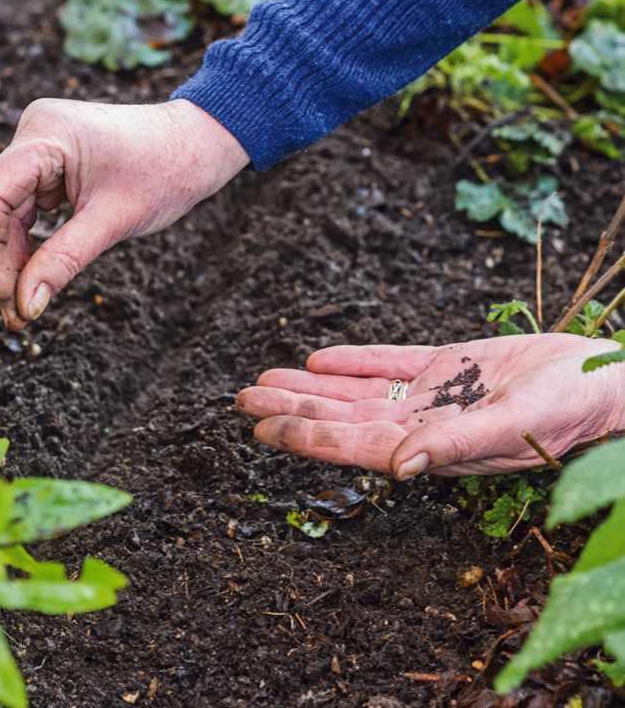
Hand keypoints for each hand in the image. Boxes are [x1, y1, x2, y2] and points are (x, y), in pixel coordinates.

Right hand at [0, 99, 249, 329]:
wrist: (198, 145)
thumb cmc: (166, 170)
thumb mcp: (113, 221)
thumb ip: (64, 261)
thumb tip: (26, 306)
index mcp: (45, 135)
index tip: (5, 295)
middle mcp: (34, 134)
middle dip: (3, 263)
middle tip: (15, 315)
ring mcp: (41, 149)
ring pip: (10, 213)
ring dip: (15, 261)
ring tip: (23, 310)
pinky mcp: (50, 165)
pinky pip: (29, 210)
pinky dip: (32, 246)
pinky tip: (34, 281)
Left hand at [237, 334, 624, 477]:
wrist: (606, 380)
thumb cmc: (572, 409)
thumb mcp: (515, 425)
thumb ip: (456, 444)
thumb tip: (399, 468)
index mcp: (431, 446)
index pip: (352, 444)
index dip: (304, 435)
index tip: (260, 426)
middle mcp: (422, 425)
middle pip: (341, 417)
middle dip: (290, 409)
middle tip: (239, 399)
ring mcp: (431, 395)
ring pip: (355, 391)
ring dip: (309, 385)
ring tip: (262, 379)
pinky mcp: (447, 366)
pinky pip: (389, 362)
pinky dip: (354, 360)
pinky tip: (319, 358)